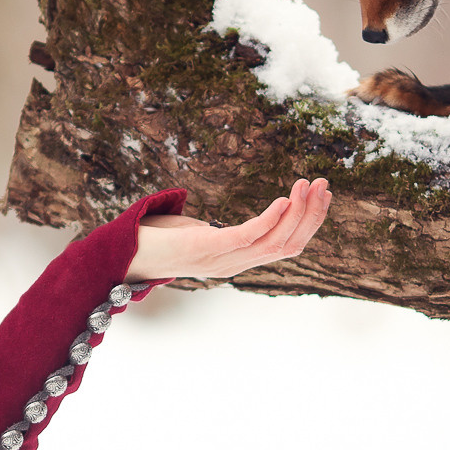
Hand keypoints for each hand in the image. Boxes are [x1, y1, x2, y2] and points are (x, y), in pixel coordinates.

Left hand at [124, 178, 330, 282]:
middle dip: (311, 215)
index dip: (308, 222)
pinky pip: (249, 237)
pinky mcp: (209, 250)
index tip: (322, 195)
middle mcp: (235, 265)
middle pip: (289, 245)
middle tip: (325, 184)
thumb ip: (215, 231)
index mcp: (238, 260)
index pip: (287, 246)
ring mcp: (223, 261)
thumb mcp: (198, 233)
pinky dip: (270, 219)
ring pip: (276, 243)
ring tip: (309, 185)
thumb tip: (219, 222)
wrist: (125, 254)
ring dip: (297, 213)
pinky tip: (282, 199)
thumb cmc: (159, 240)